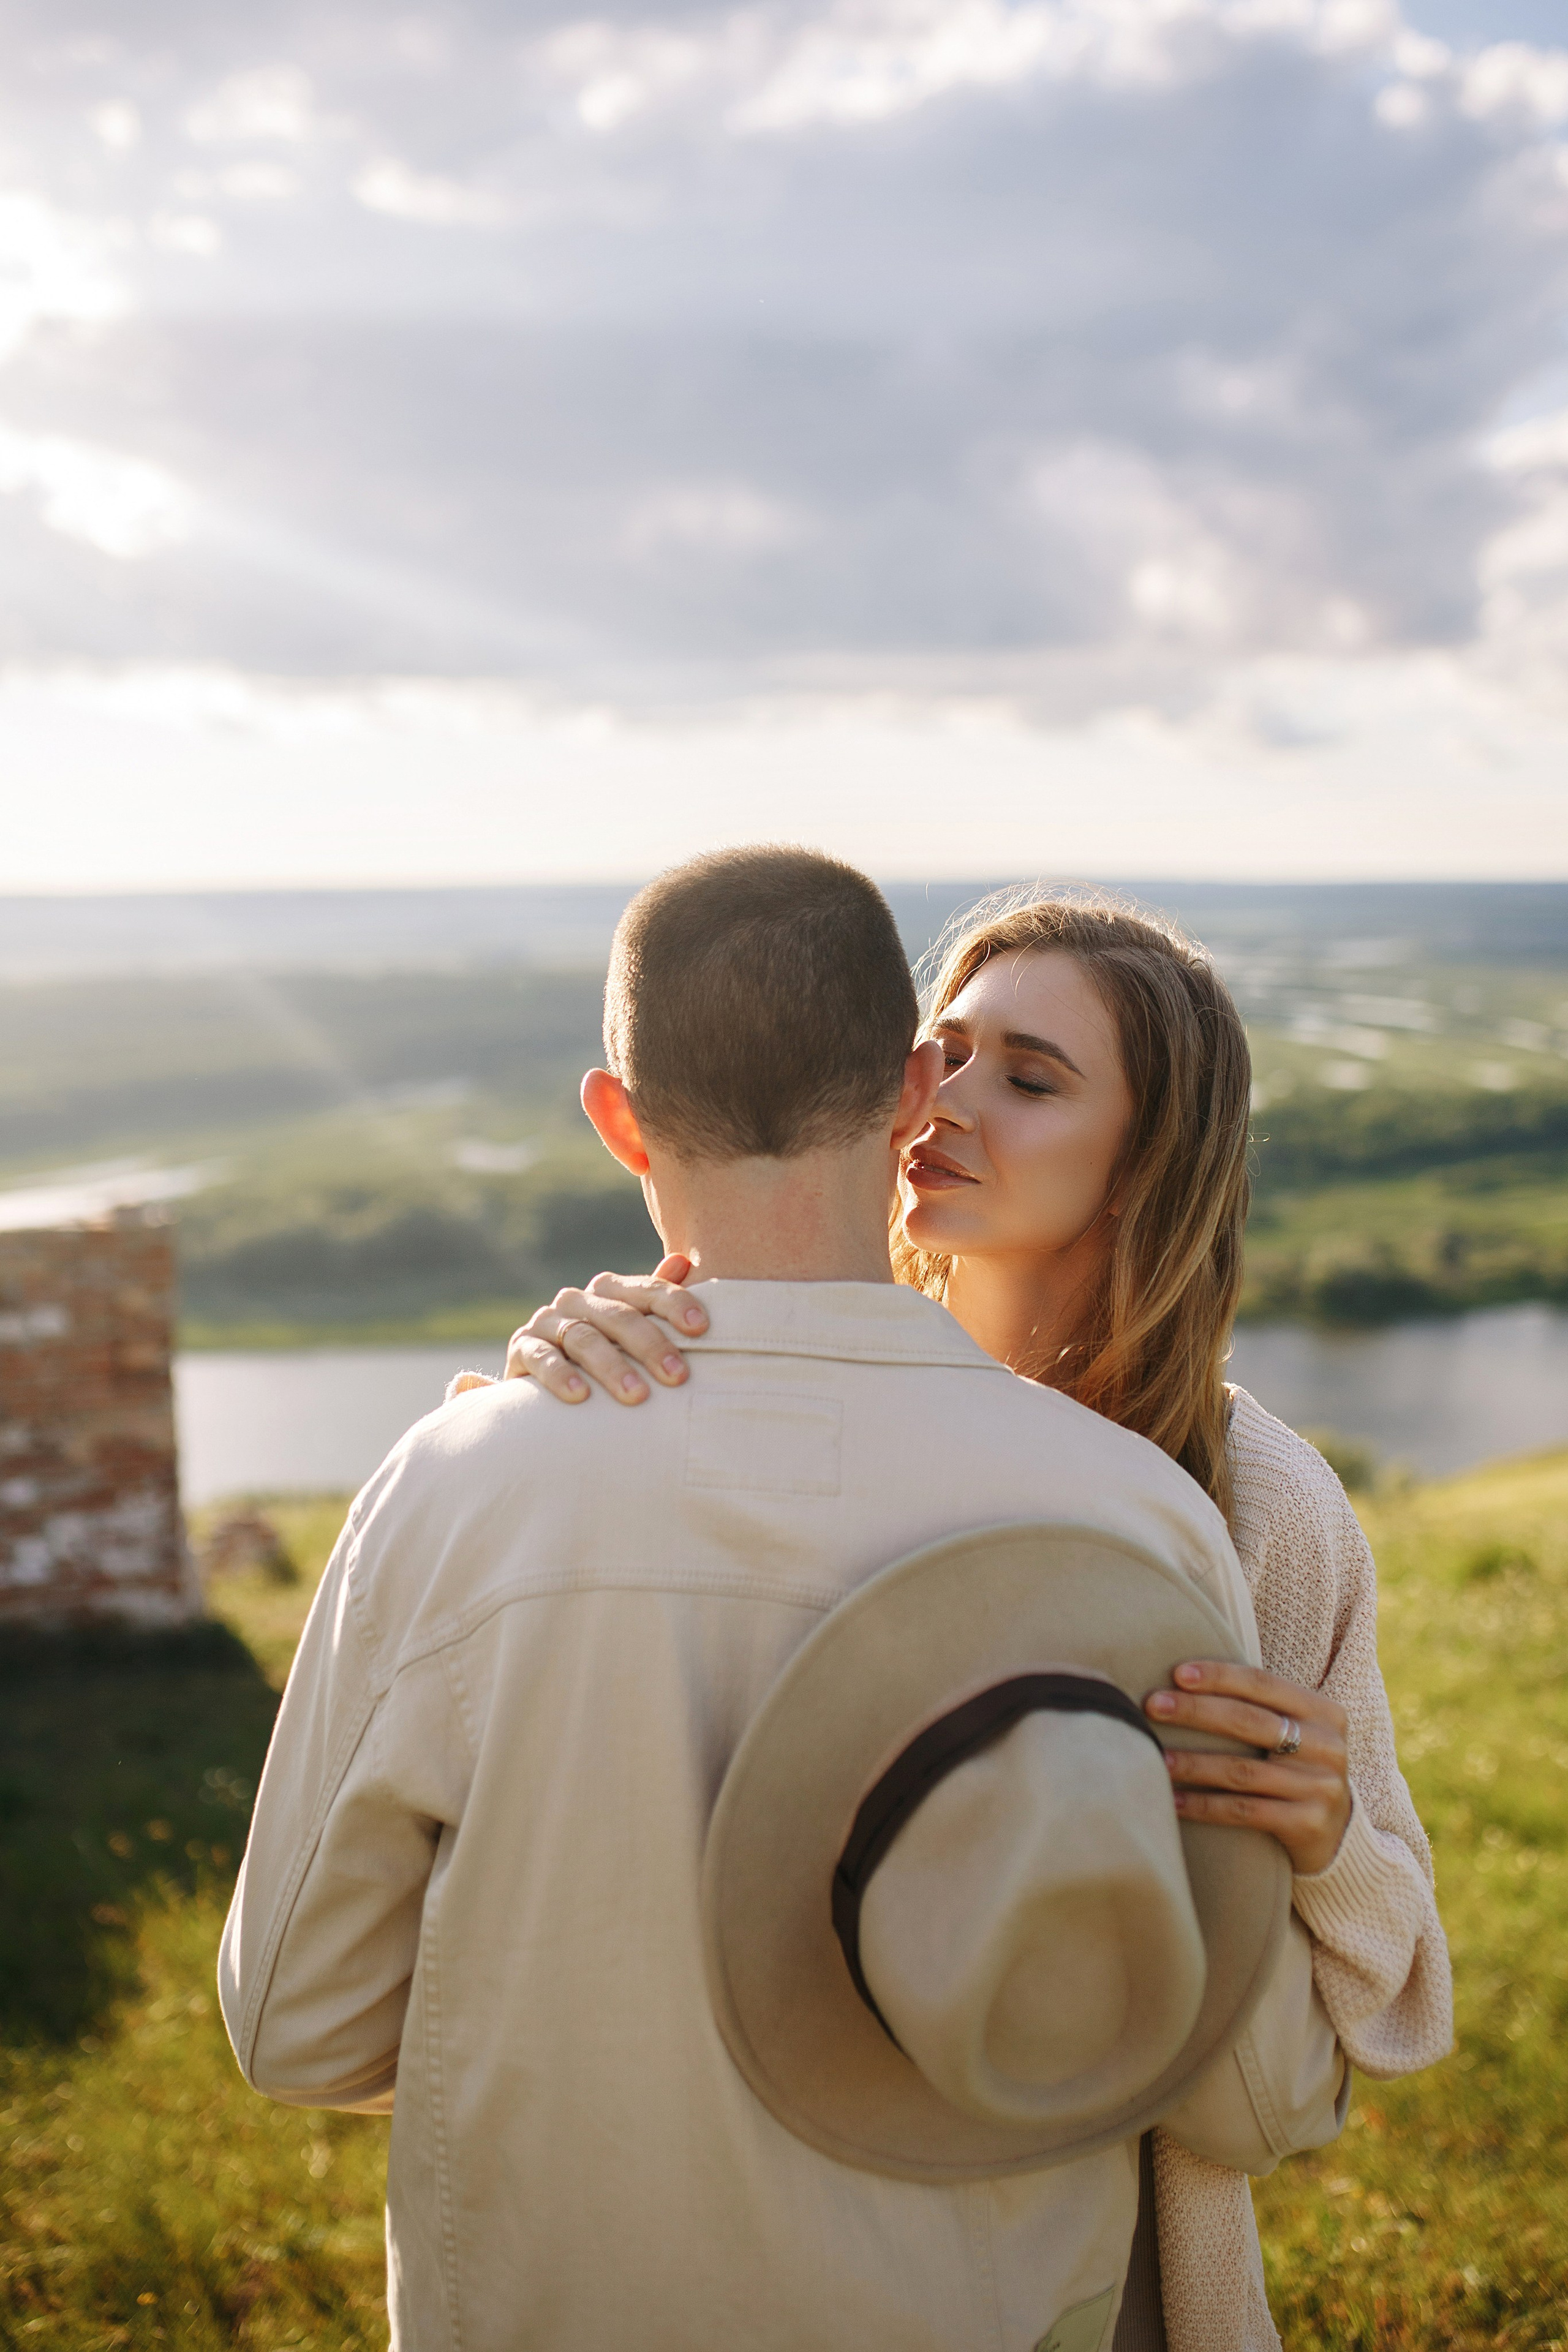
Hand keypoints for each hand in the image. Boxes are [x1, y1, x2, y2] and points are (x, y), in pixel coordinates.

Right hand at [501, 1255, 708, 1404]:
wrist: (542, 1391)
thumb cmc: (603, 1358)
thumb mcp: (630, 1333)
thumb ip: (655, 1302)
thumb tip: (684, 1261)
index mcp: (609, 1291)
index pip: (647, 1290)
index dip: (675, 1304)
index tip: (701, 1327)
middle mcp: (577, 1300)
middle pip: (619, 1316)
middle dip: (650, 1345)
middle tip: (677, 1375)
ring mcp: (547, 1322)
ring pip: (583, 1338)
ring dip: (612, 1367)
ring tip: (637, 1395)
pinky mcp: (521, 1349)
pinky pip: (541, 1358)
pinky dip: (560, 1375)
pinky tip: (580, 1395)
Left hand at [1145, 1661, 1351, 1877]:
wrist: (1336, 1833)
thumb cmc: (1296, 1768)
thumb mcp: (1293, 1731)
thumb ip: (1257, 1706)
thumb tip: (1182, 1679)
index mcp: (1323, 1712)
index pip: (1264, 1684)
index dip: (1220, 1676)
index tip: (1177, 1674)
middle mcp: (1327, 1747)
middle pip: (1249, 1722)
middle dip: (1196, 1712)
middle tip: (1153, 1706)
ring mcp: (1319, 1787)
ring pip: (1241, 1770)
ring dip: (1192, 1763)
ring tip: (1155, 1757)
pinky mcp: (1306, 1823)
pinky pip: (1243, 1811)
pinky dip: (1203, 1805)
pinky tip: (1173, 1801)